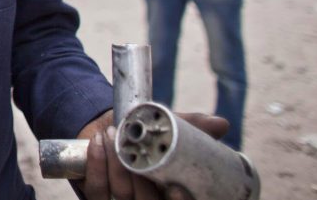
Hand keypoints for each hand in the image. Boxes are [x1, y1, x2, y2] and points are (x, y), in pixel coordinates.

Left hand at [79, 111, 228, 199]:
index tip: (176, 189)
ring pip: (121, 197)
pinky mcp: (96, 196)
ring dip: (115, 165)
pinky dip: (97, 164)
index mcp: (170, 193)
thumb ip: (191, 127)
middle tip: (132, 150)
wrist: (106, 128)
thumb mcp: (165, 129)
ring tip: (111, 134)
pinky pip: (96, 190)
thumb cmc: (140, 135)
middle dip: (139, 180)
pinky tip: (98, 142)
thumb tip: (220, 124)